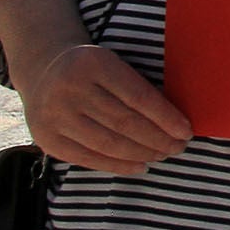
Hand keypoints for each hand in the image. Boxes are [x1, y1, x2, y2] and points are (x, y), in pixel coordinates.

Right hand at [14, 37, 191, 174]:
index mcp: (94, 63)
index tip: (186, 130)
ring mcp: (54, 116)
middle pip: (124, 122)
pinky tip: (140, 166)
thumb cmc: (93, 71)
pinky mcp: (47, 139)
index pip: (138, 96)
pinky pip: (88, 158)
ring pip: (108, 143)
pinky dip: (118, 165)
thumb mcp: (112, 64)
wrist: (44, 71)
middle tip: (179, 147)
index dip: (166, 117)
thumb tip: (176, 122)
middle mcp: (70, 89)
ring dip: (142, 154)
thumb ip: (137, 87)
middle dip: (158, 139)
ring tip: (163, 155)